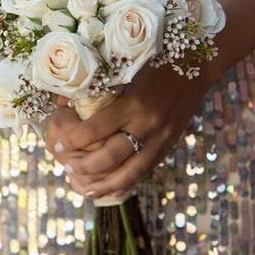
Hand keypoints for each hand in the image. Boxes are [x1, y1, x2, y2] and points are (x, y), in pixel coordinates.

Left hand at [44, 66, 210, 199]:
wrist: (196, 67)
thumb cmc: (154, 64)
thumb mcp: (126, 73)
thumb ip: (101, 90)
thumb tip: (65, 102)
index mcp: (133, 104)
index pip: (96, 129)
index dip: (74, 140)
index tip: (57, 145)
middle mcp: (148, 125)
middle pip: (111, 157)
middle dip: (86, 167)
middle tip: (67, 169)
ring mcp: (161, 139)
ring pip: (130, 172)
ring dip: (106, 184)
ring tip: (87, 189)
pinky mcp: (168, 146)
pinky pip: (145, 171)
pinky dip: (127, 183)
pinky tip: (112, 189)